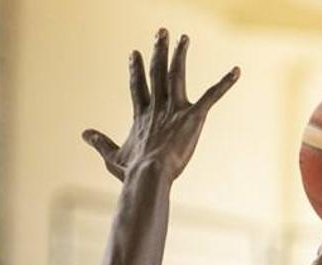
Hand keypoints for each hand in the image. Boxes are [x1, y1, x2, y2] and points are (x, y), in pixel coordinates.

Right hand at [83, 29, 239, 181]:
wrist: (149, 175)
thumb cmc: (132, 171)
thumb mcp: (112, 157)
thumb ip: (100, 143)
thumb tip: (84, 133)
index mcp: (141, 116)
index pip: (138, 86)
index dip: (136, 70)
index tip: (134, 53)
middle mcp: (158, 107)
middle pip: (157, 73)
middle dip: (159, 51)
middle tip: (161, 31)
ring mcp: (175, 110)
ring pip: (177, 75)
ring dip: (180, 55)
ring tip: (183, 38)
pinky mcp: (193, 116)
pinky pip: (213, 95)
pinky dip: (225, 83)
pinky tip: (237, 71)